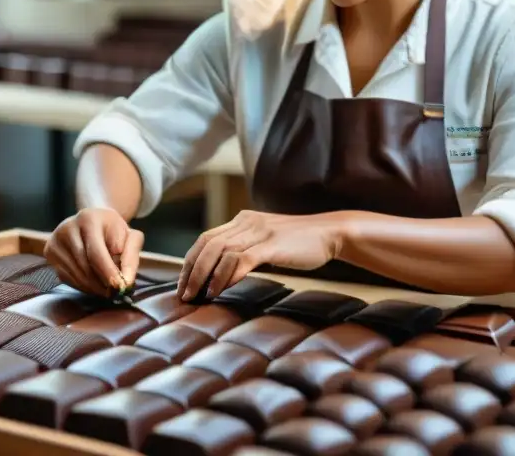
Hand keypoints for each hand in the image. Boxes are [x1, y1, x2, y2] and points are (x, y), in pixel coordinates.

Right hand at [44, 207, 143, 295]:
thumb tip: (126, 281)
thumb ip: (131, 257)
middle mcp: (67, 227)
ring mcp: (55, 240)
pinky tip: (94, 283)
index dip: (108, 272)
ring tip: (107, 288)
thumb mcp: (130, 237)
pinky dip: (83, 285)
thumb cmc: (113, 231)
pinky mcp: (49, 252)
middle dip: (102, 283)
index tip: (119, 287)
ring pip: (76, 275)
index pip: (96, 252)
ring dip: (94, 287)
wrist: (93, 220)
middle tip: (115, 292)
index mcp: (88, 218)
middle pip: (84, 266)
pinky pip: (67, 277)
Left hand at [177, 210, 342, 300]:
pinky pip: (241, 259)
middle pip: (207, 244)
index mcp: (243, 219)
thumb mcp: (268, 240)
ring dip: (203, 276)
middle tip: (183, 295)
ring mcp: (259, 232)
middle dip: (191, 271)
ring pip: (219, 252)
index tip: (183, 283)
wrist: (331, 233)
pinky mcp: (271, 245)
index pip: (206, 238)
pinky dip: (225, 276)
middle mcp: (247, 222)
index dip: (190, 261)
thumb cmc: (301, 243)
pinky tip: (218, 290)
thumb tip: (225, 273)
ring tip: (197, 296)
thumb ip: (248, 249)